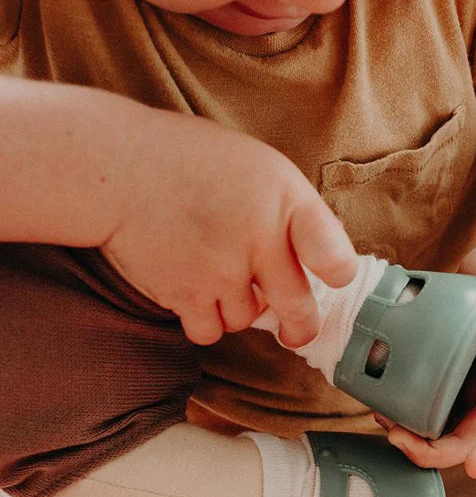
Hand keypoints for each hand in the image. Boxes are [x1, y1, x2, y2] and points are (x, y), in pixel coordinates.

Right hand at [102, 109, 356, 345]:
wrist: (116, 166)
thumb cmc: (194, 164)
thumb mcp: (260, 168)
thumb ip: (293, 214)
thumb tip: (321, 263)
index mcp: (287, 201)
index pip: (336, 258)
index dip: (338, 276)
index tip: (332, 279)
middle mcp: (260, 239)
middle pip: (299, 311)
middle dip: (300, 327)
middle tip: (296, 329)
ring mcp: (222, 270)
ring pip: (248, 321)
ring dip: (237, 308)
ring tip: (215, 273)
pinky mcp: (185, 294)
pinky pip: (210, 332)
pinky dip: (204, 321)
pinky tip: (194, 292)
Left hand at [375, 235, 475, 477]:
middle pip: (470, 437)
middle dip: (437, 452)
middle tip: (398, 440)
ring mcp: (469, 387)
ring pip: (446, 432)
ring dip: (417, 442)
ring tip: (383, 422)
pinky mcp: (447, 380)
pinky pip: (429, 412)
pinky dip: (407, 419)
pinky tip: (382, 409)